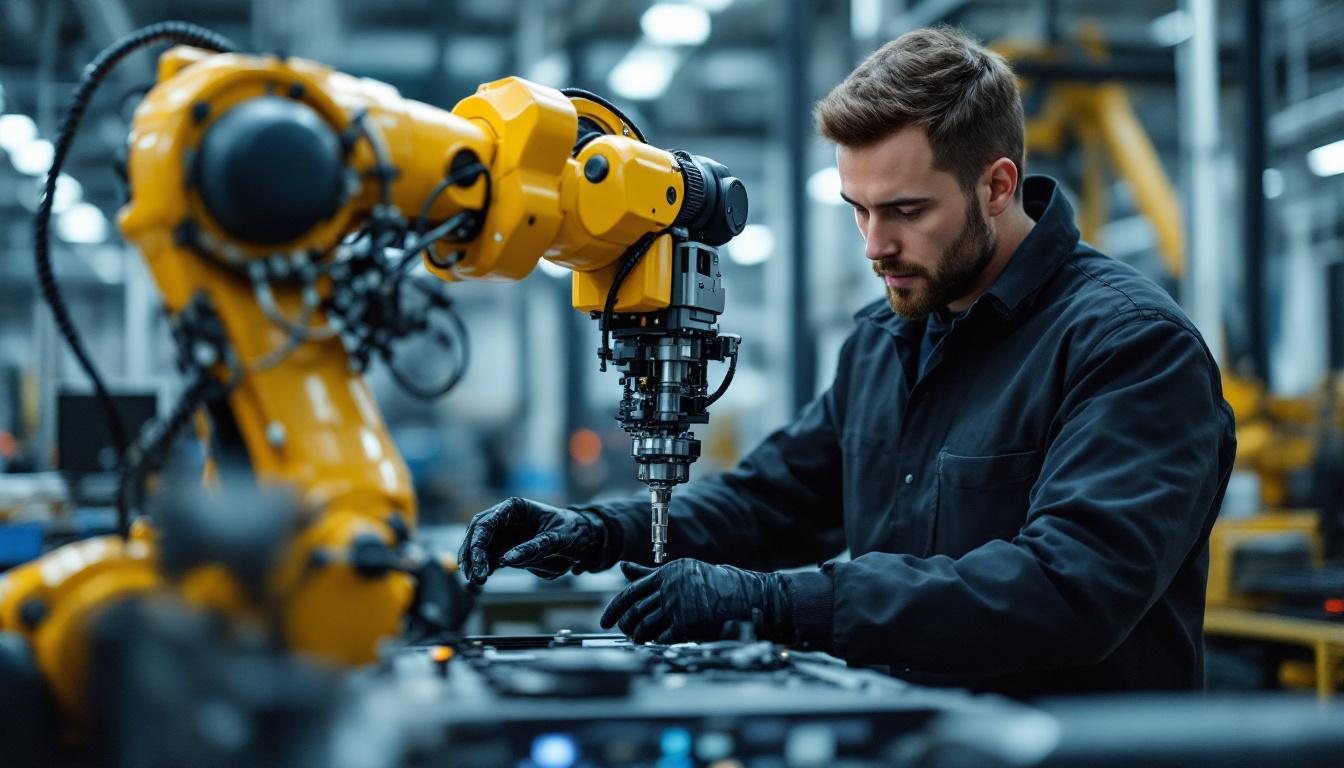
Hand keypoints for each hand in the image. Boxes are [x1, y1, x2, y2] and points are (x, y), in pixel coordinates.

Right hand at [456, 497, 607, 584]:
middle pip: (477, 534)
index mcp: (514, 507)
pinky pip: (487, 558)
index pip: (486, 522)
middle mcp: (504, 517)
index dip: (477, 543)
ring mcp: (502, 533)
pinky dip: (482, 568)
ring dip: (474, 564)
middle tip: (474, 575)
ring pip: (478, 547)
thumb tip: (505, 560)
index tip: (478, 563)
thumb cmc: (570, 531)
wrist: (581, 536)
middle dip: (472, 554)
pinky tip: (480, 581)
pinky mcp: (504, 547)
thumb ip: (532, 548)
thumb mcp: (556, 539)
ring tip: (475, 581)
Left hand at [599, 559, 792, 644]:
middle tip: (623, 634)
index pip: (631, 592)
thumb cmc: (709, 584)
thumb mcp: (678, 574)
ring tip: (638, 642)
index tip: (604, 621)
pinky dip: (655, 643)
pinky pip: (663, 636)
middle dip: (626, 626)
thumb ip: (649, 574)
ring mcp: (679, 603)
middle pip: (635, 610)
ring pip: (646, 624)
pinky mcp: (688, 621)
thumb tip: (622, 567)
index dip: (613, 608)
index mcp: (666, 573)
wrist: (743, 595)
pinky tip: (654, 646)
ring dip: (639, 637)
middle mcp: (670, 586)